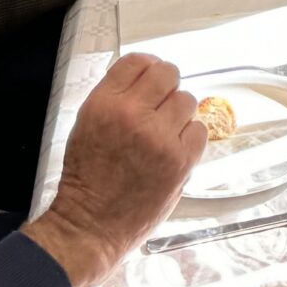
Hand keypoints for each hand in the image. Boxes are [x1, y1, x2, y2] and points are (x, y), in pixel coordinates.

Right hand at [25, 54, 203, 286]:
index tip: (151, 76)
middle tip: (161, 103)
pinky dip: (190, 137)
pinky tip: (174, 149)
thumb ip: (114, 98)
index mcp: (104, 104)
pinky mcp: (180, 161)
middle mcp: (133, 116)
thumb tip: (144, 78)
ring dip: (179, 113)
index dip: (148, 66)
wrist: (91, 225)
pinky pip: (200, 130)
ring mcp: (160, 138)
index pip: (138, 62)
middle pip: (168, 74)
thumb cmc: (86, 180)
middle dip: (166, 86)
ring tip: (163, 133)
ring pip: (187, 100)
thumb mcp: (86, 125)